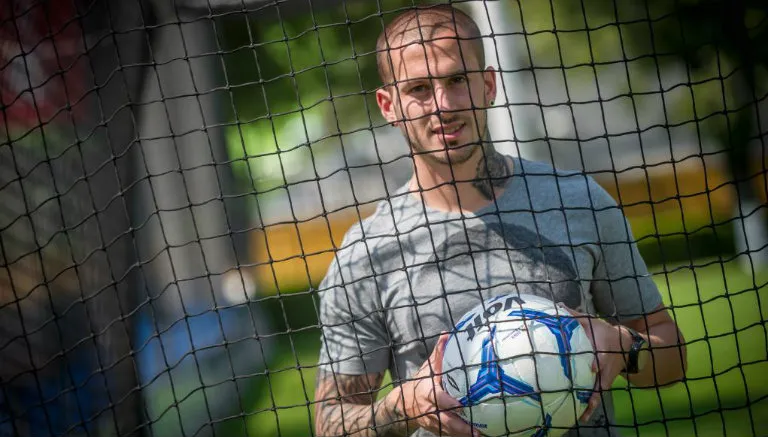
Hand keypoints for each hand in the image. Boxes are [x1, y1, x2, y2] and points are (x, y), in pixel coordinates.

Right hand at [396, 332, 480, 436]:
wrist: (402, 404)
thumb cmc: (420, 382)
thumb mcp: (427, 368)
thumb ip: (438, 353)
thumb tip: (448, 333)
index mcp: (428, 393)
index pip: (438, 399)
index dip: (449, 403)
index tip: (461, 405)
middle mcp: (430, 410)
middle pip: (446, 422)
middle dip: (461, 427)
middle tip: (477, 431)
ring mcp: (433, 423)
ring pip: (449, 432)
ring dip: (463, 435)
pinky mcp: (436, 430)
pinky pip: (449, 435)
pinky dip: (460, 436)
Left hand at [560, 306, 631, 422]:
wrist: (625, 345)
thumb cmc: (604, 332)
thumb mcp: (592, 322)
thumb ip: (575, 316)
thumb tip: (558, 305)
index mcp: (603, 350)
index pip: (602, 358)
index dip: (598, 363)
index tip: (592, 367)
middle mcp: (606, 366)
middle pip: (601, 379)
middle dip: (594, 388)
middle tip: (585, 399)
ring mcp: (606, 377)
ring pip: (599, 391)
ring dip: (592, 403)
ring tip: (583, 415)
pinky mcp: (604, 383)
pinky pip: (597, 395)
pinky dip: (591, 406)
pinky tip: (582, 416)